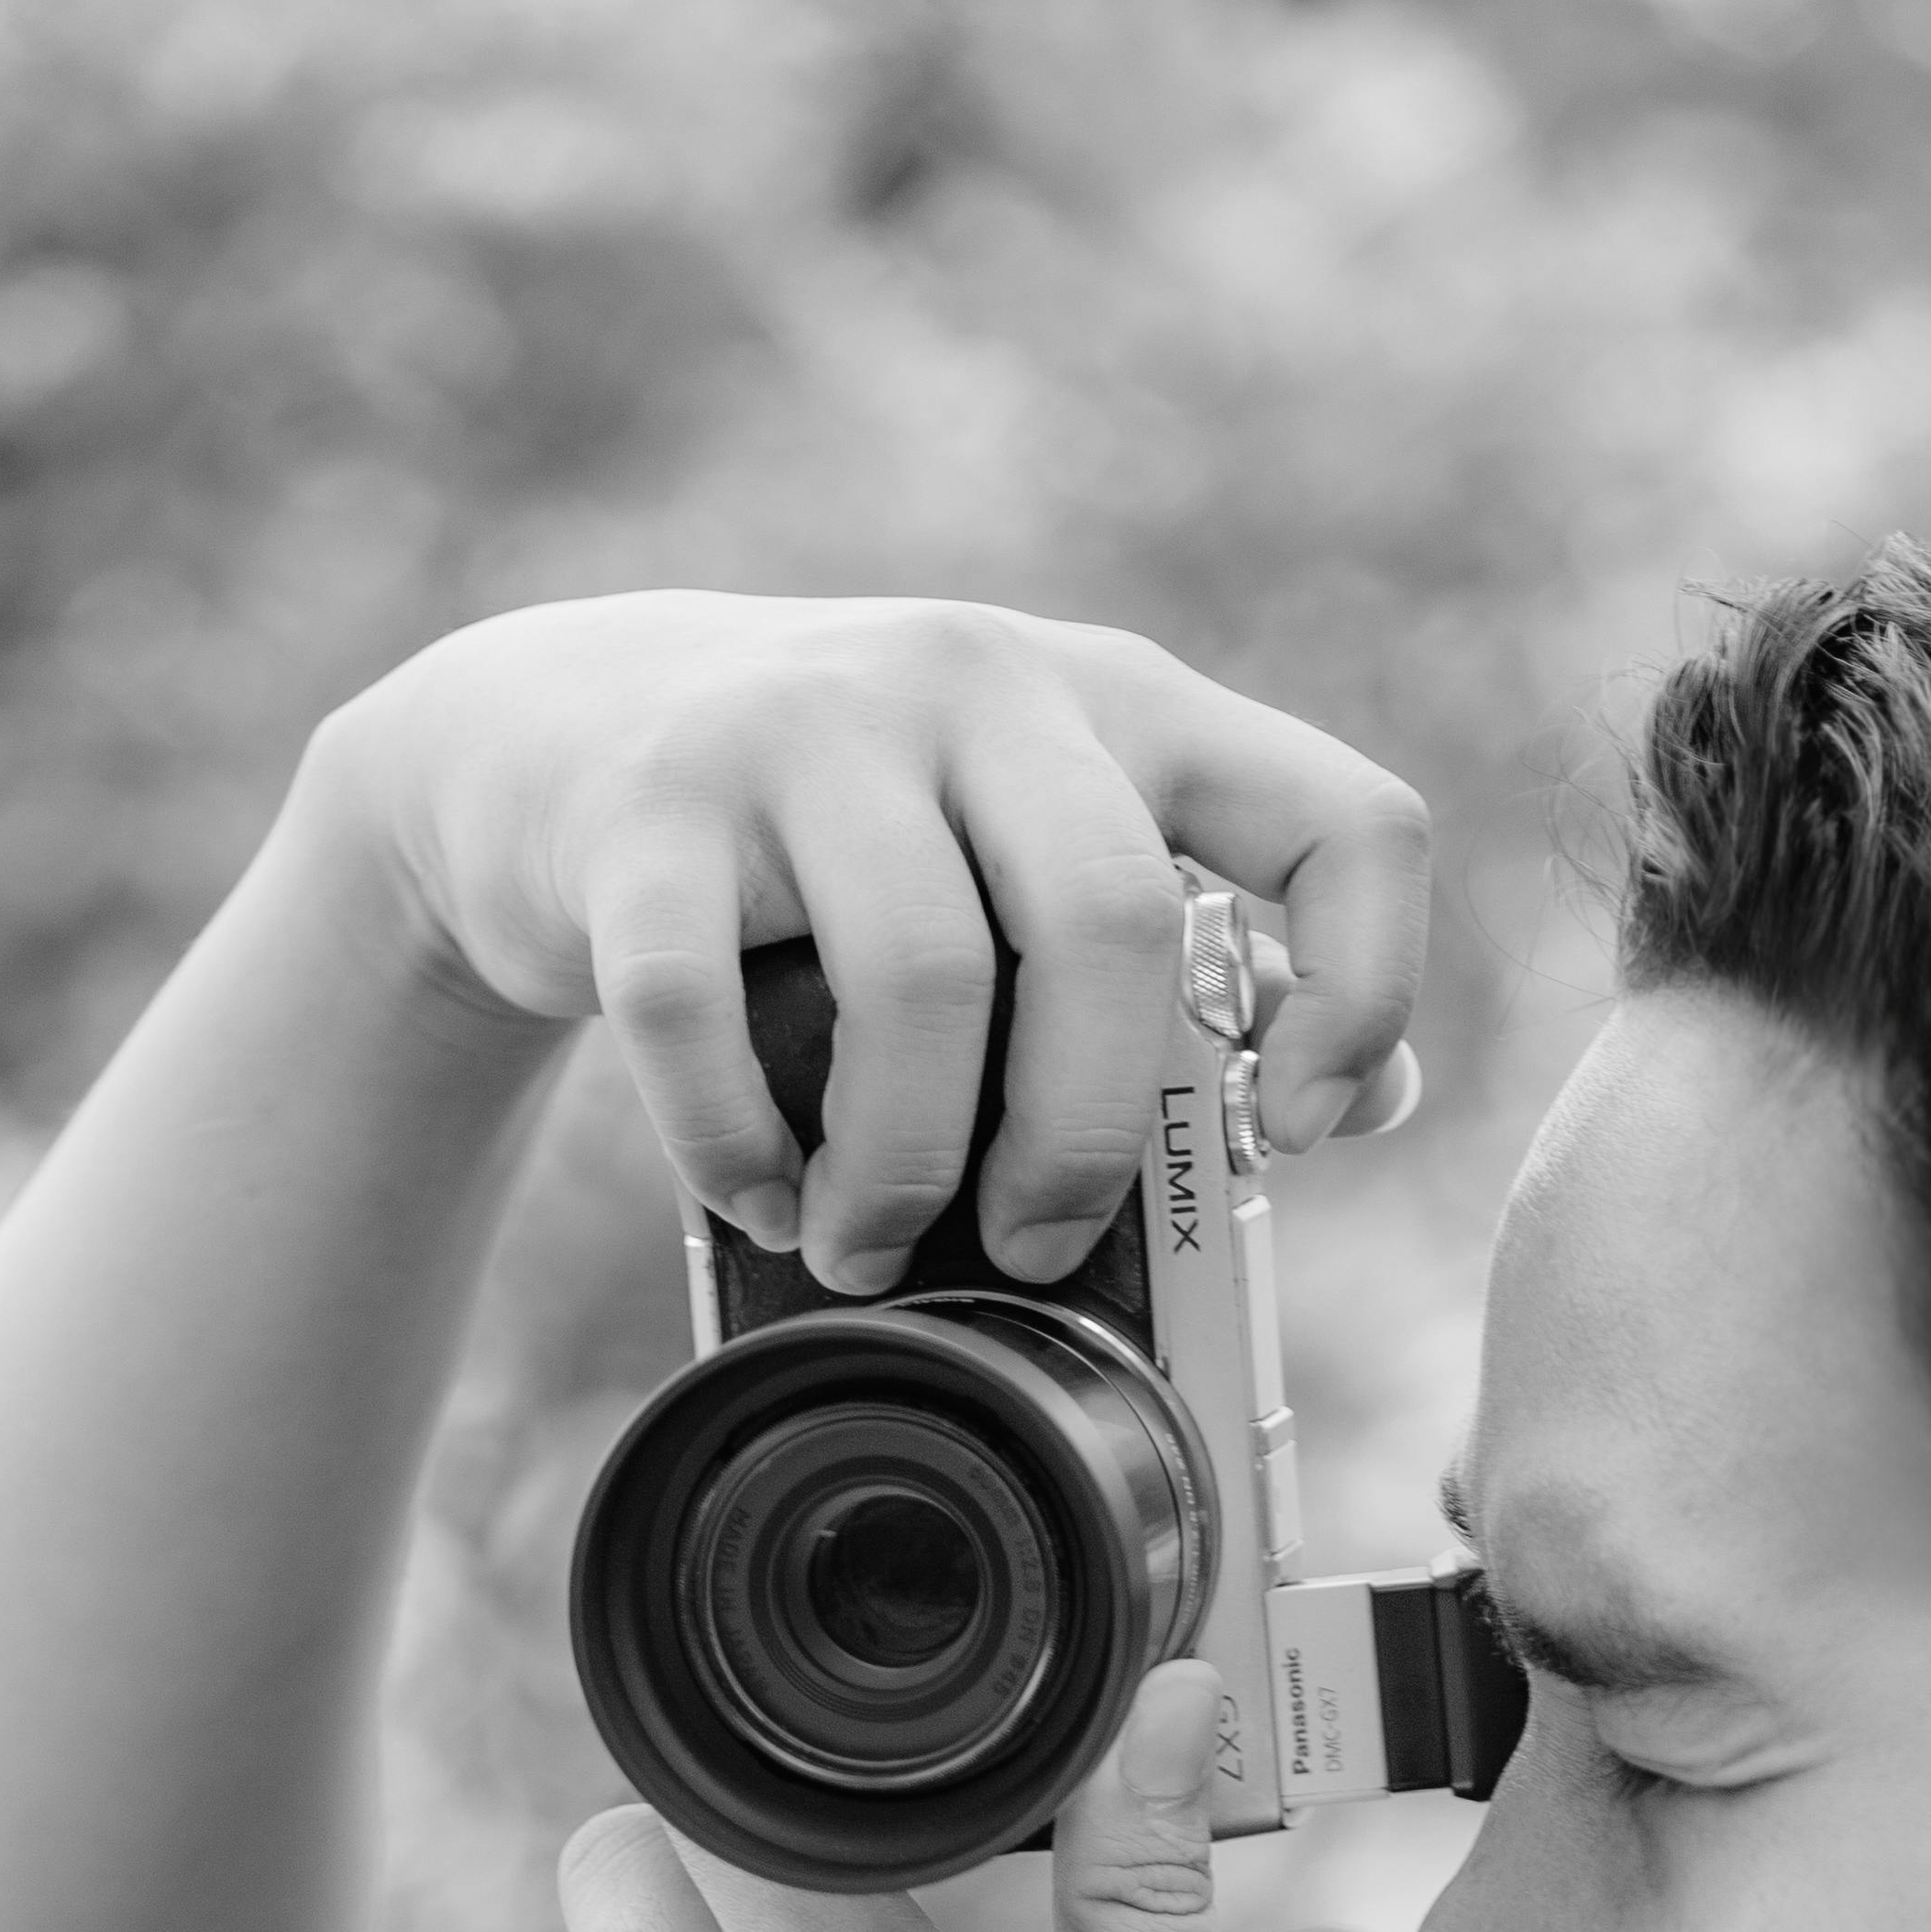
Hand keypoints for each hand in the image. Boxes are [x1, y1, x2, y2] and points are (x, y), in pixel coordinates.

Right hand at [312, 591, 1426, 1291]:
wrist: (558, 736)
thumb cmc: (844, 849)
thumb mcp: (1032, 850)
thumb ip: (1192, 954)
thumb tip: (1372, 1097)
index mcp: (1123, 704)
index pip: (1343, 820)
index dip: (1363, 993)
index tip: (1291, 1128)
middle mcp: (982, 680)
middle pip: (1108, 922)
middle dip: (1078, 1138)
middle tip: (1030, 1251)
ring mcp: (808, 722)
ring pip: (919, 977)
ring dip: (901, 1170)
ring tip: (866, 1247)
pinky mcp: (649, 804)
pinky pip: (702, 1012)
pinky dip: (734, 1147)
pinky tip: (755, 1194)